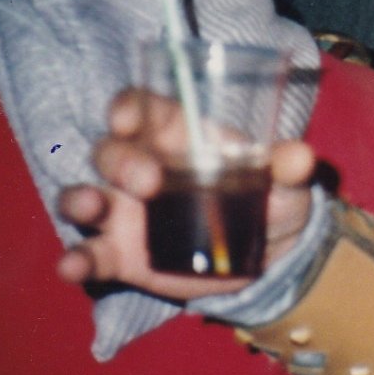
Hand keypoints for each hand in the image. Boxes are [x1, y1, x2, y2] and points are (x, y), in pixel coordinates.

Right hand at [56, 87, 317, 299]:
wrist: (269, 258)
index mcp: (179, 136)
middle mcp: (142, 167)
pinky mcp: (121, 255)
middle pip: (110, 150)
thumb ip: (287, 168)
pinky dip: (76, 260)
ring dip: (80, 200)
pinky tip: (73, 267)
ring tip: (92, 207)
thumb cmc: (272, 200)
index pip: (142, 109)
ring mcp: (125, 213)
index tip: (128, 118)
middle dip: (120, 160)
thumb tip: (301, 156)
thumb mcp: (287, 184)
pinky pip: (89, 254)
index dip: (128, 108)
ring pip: (83, 197)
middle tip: (149, 182)